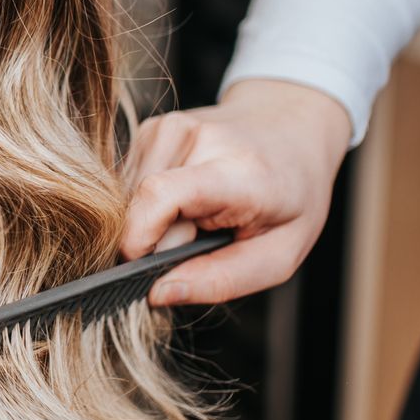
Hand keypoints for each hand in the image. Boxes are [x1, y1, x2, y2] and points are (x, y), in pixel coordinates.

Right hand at [119, 79, 351, 305]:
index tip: (144, 268)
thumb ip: (221, 280)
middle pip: (139, 207)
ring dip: (151, 221)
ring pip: (126, 198)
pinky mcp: (148, 128)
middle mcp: (195, 137)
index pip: (160, 195)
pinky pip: (127, 184)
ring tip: (195, 216)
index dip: (139, 238)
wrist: (292, 126)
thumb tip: (157, 293)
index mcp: (237, 170)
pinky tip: (182, 199)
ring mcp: (167, 127)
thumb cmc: (292, 195)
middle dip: (156, 240)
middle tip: (198, 240)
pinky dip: (147, 203)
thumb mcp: (279, 255)